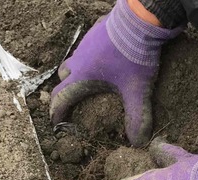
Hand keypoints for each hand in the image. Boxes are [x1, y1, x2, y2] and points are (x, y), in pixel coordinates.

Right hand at [50, 0, 180, 146]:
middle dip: (66, 92)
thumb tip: (138, 142)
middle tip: (74, 103)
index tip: (56, 123)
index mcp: (82, 77)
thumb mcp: (137, 91)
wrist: (141, 19)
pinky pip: (86, 49)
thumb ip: (138, 117)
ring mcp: (86, 44)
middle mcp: (79, 60)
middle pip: (64, 78)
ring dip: (77, 74)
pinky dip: (90, 60)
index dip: (57, 112)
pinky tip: (105, 63)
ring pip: (73, 61)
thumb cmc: (134, 56)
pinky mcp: (96, 33)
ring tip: (90, 84)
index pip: (61, 98)